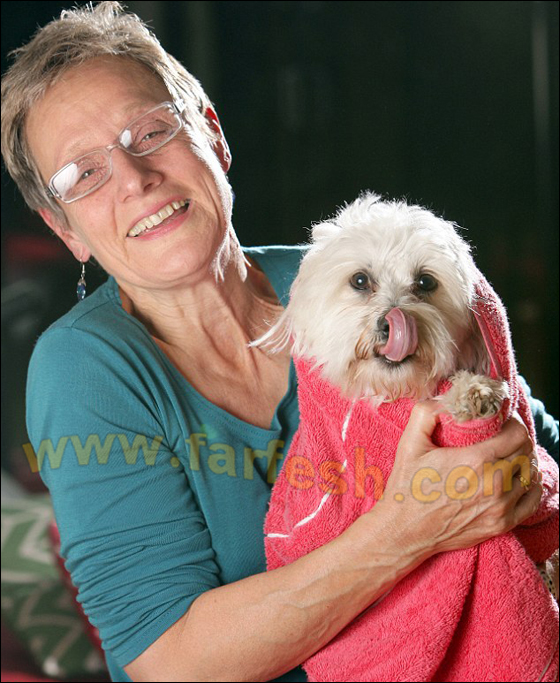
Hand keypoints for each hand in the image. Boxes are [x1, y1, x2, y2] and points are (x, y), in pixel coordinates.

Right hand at [372, 400, 542, 559]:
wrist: (405, 530)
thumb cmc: (407, 486)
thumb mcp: (410, 443)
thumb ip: (426, 413)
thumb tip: (444, 399)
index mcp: (476, 460)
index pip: (517, 434)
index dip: (512, 423)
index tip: (501, 422)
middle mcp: (494, 483)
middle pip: (526, 452)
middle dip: (517, 440)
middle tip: (503, 437)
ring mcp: (500, 506)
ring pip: (531, 475)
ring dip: (524, 461)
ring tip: (510, 456)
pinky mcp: (501, 524)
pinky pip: (532, 500)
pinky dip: (532, 486)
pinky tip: (521, 479)